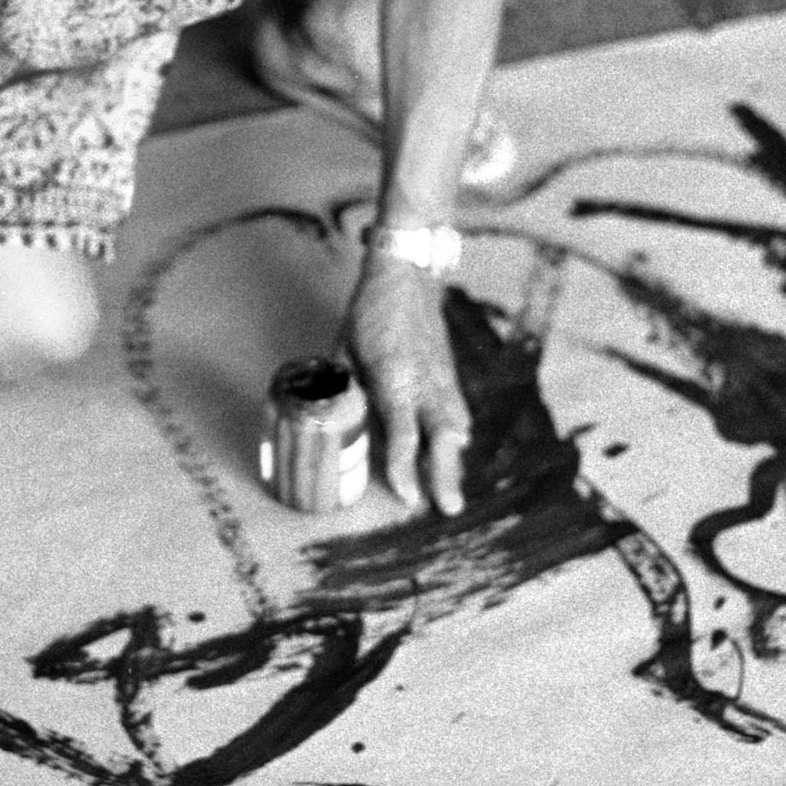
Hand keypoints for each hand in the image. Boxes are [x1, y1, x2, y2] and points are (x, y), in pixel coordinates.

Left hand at [343, 253, 469, 515]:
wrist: (406, 276)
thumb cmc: (369, 312)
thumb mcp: (343, 348)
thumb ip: (342, 385)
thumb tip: (328, 417)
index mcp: (395, 378)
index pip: (403, 435)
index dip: (404, 469)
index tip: (406, 496)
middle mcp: (425, 383)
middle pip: (441, 439)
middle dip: (445, 476)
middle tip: (448, 509)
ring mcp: (442, 377)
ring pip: (455, 427)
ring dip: (454, 460)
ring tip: (452, 492)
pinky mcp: (449, 372)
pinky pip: (457, 409)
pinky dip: (457, 432)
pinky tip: (457, 448)